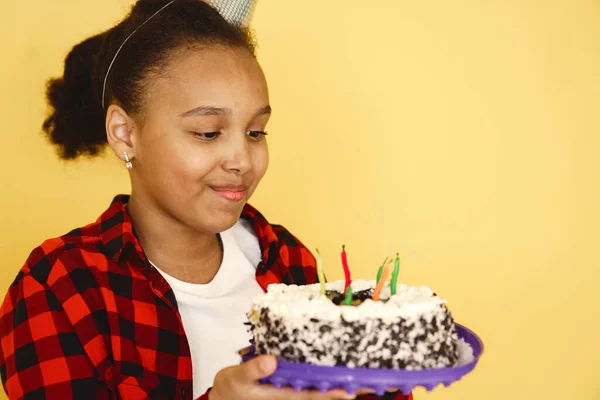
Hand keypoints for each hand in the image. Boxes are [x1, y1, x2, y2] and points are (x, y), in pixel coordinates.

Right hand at [209, 355, 359, 399]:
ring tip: (360, 378)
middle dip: (343, 391)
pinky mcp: (287, 388)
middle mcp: (288, 397)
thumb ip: (253, 369)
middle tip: (369, 384)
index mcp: (280, 396)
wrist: (223, 397)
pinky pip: (309, 386)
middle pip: (321, 395)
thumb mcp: (237, 378)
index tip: (351, 390)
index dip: (332, 394)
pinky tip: (335, 372)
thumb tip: (271, 360)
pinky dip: (323, 380)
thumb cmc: (230, 389)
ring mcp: (288, 393)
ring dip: (337, 386)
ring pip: (317, 391)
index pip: (312, 397)